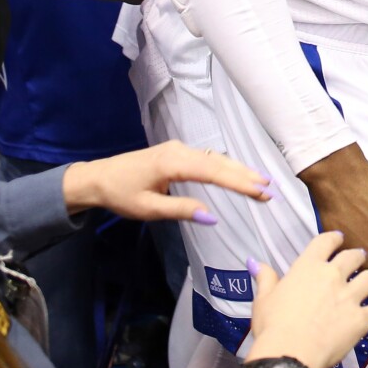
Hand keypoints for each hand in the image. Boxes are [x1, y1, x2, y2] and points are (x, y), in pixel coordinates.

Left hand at [62, 140, 272, 220]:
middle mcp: (179, 151)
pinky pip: (207, 158)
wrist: (97, 178)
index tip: (261, 192)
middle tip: (270, 189)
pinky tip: (237, 173)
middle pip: (219, 162)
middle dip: (246, 176)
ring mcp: (178, 149)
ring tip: (262, 182)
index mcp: (172, 163)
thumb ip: (181, 210)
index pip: (214, 172)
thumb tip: (212, 218)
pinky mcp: (176, 152)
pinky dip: (225, 166)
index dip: (239, 183)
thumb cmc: (120, 194)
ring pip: (215, 158)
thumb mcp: (148, 208)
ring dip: (238, 170)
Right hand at [245, 231, 367, 367]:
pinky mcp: (361, 318)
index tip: (338, 238)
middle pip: (352, 257)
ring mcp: (349, 296)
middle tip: (361, 257)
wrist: (289, 352)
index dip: (333, 238)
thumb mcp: (263, 299)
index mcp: (307, 267)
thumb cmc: (272, 325)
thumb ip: (265, 278)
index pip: (325, 242)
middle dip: (358, 256)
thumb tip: (255, 262)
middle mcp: (332, 276)